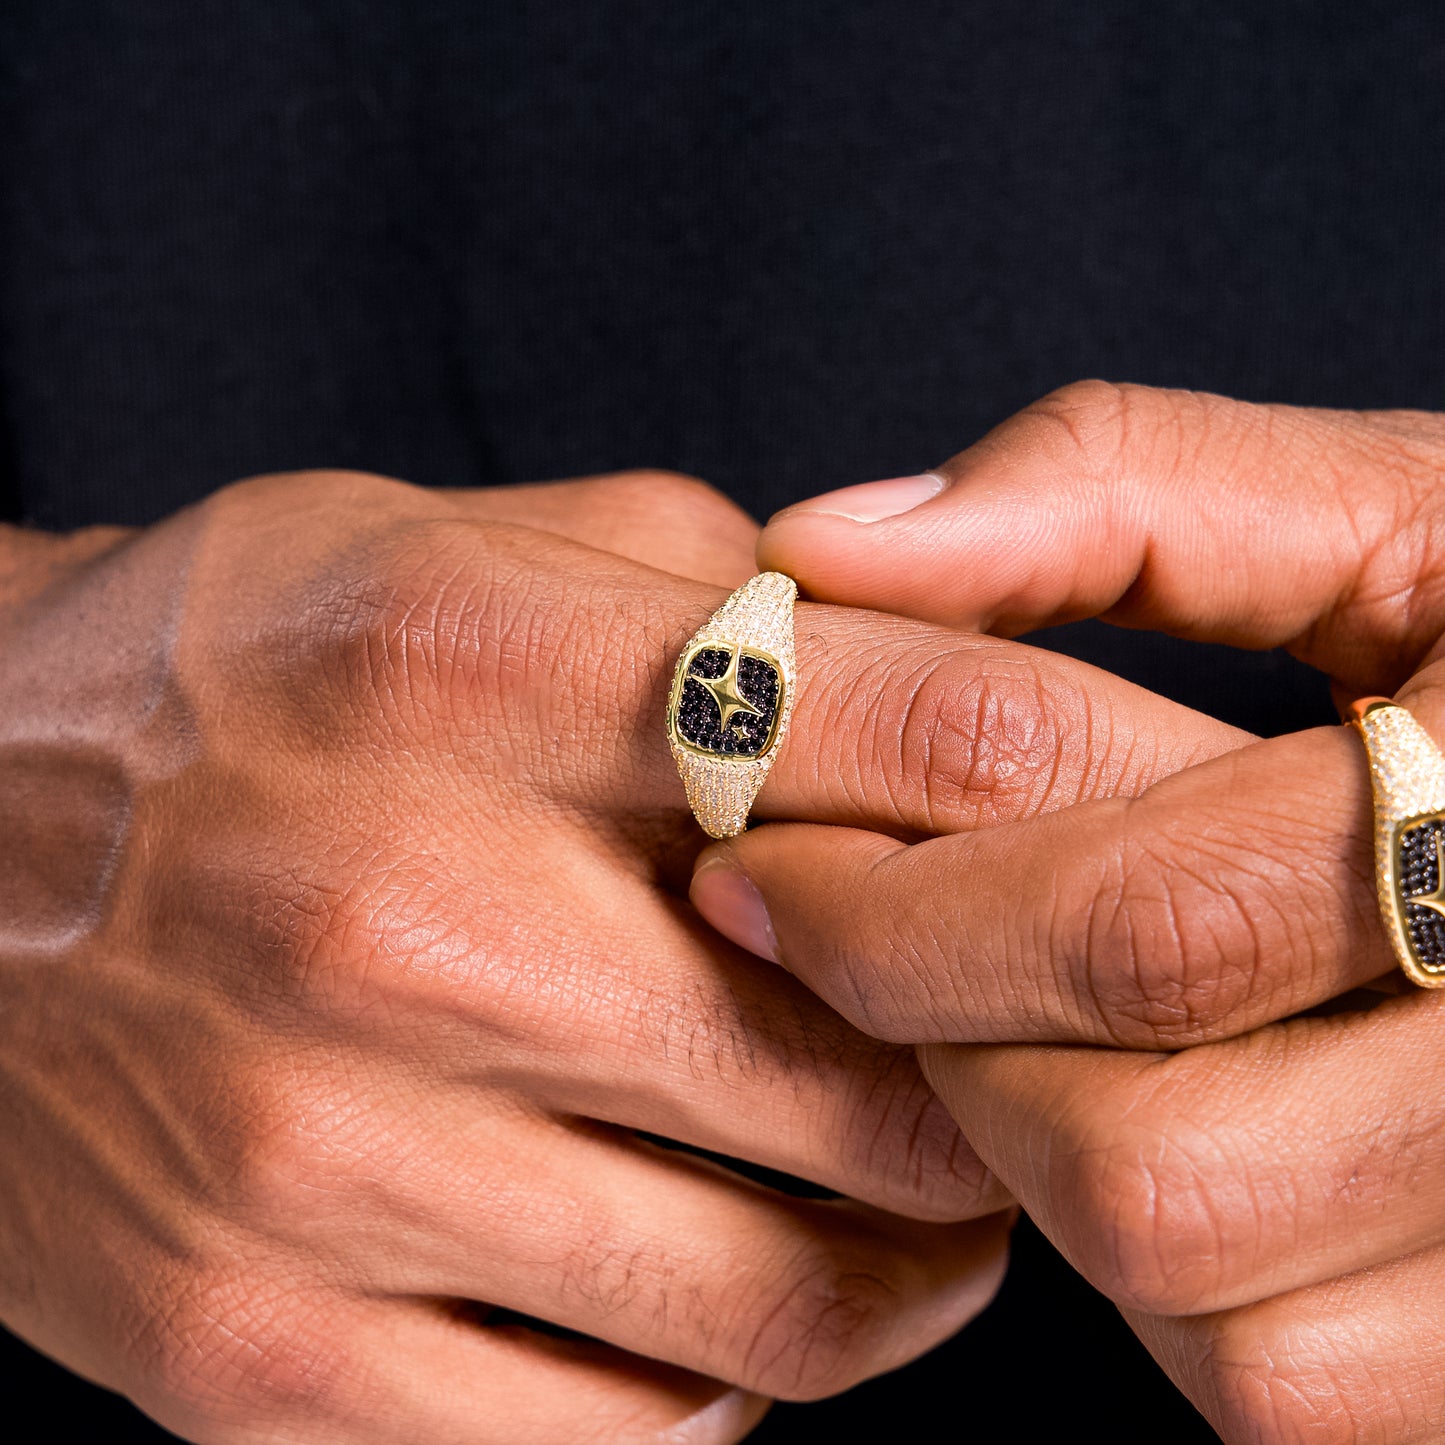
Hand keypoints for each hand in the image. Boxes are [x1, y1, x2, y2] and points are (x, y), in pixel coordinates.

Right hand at [0, 462, 1241, 1444]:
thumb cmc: (230, 678)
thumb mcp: (442, 545)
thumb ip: (700, 585)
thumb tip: (933, 658)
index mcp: (463, 661)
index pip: (909, 729)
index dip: (1084, 795)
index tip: (1140, 849)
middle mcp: (394, 912)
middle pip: (890, 1069)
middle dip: (1004, 1080)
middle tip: (1015, 1057)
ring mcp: (316, 1162)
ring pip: (793, 1300)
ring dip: (911, 1263)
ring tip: (905, 1193)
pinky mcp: (255, 1357)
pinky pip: (632, 1435)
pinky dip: (734, 1372)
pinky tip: (710, 1277)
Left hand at [692, 382, 1444, 1441]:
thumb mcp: (1384, 513)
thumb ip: (1120, 492)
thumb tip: (822, 555)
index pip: (1143, 927)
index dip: (892, 911)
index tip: (756, 869)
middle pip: (1146, 1169)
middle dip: (951, 1057)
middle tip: (877, 950)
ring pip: (1211, 1315)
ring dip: (1053, 1167)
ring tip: (1034, 1019)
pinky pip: (1290, 1398)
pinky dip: (1169, 1282)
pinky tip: (1162, 1117)